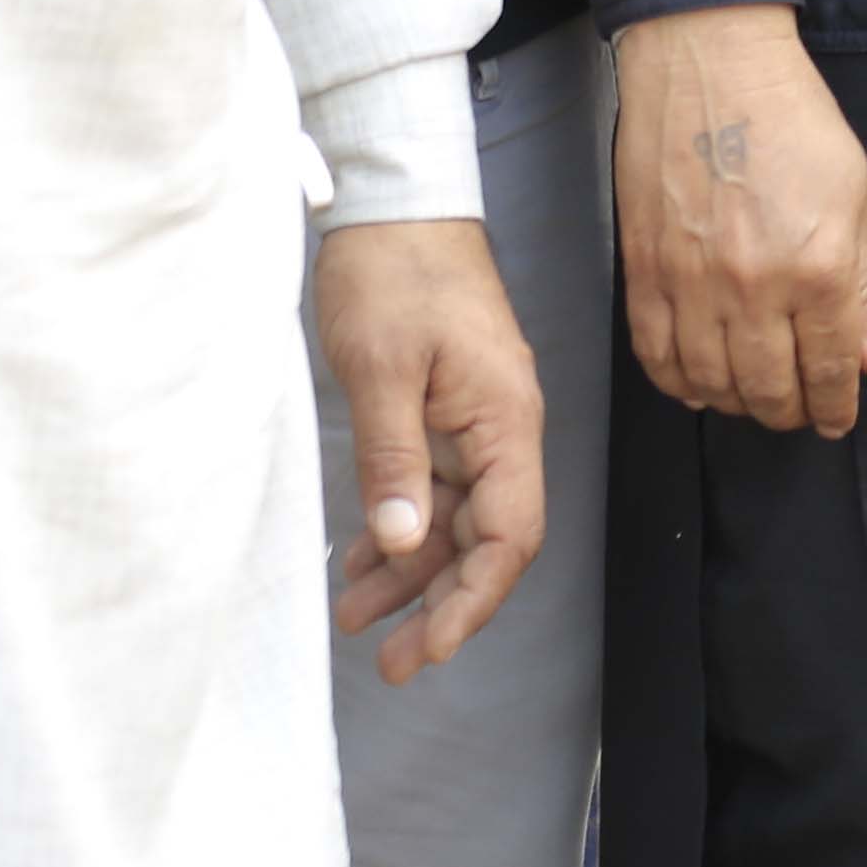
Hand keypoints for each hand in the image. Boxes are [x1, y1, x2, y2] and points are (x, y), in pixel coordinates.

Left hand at [312, 217, 547, 682]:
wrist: (394, 204)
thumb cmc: (392, 274)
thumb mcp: (382, 368)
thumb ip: (394, 460)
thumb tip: (406, 545)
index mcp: (505, 418)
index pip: (511, 533)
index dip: (474, 600)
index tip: (428, 648)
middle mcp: (503, 427)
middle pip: (489, 539)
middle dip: (442, 604)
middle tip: (390, 663)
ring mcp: (475, 419)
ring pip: (456, 520)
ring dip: (412, 573)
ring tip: (355, 619)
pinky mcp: (445, 410)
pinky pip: (433, 488)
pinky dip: (400, 528)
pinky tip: (360, 559)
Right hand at [612, 4, 866, 433]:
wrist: (708, 67)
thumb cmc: (793, 120)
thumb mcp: (855, 195)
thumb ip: (860, 285)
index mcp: (818, 269)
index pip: (828, 369)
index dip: (834, 406)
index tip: (836, 418)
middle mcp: (753, 289)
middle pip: (768, 389)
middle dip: (789, 412)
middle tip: (798, 411)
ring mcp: (691, 285)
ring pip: (710, 384)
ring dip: (737, 403)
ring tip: (753, 398)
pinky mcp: (643, 274)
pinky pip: (656, 357)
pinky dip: (679, 382)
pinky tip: (698, 383)